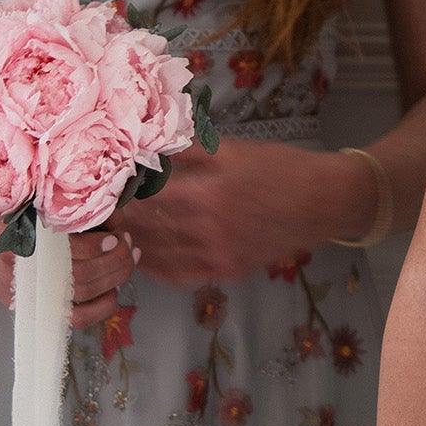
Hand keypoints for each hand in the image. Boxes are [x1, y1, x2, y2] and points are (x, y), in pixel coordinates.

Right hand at [0, 219, 137, 330]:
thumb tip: (115, 216)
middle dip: (116, 258)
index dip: (95, 245)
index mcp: (21, 241)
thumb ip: (73, 211)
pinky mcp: (41, 310)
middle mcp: (25, 271)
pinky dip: (106, 304)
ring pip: (87, 293)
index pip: (65, 250)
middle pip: (83, 274)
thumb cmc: (15, 223)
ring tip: (128, 255)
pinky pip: (81, 318)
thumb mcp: (36, 207)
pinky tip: (114, 287)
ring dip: (117, 273)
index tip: (114, 235)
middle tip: (127, 242)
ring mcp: (33, 294)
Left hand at [115, 138, 370, 286]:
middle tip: (101, 212)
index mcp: (208, 194)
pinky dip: (158, 268)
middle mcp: (210, 230)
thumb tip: (146, 150)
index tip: (104, 189)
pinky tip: (146, 257)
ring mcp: (220, 255)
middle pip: (147, 229)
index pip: (145, 199)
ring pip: (159, 256)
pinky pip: (182, 275)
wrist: (324, 201)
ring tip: (116, 232)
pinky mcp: (230, 270)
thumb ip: (187, 151)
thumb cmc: (281, 168)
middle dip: (120, 220)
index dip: (120, 195)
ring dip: (133, 244)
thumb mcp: (233, 149)